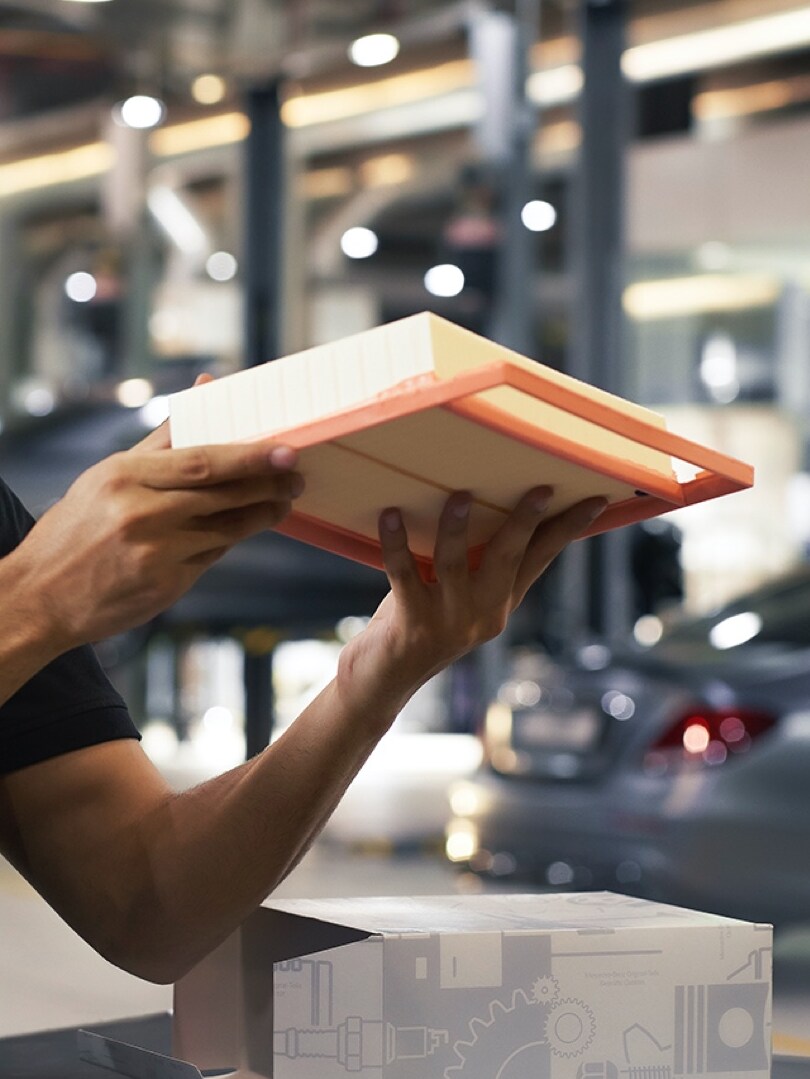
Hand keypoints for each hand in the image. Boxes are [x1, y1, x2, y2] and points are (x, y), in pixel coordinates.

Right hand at [9, 422, 304, 651]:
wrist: (41, 596)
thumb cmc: (77, 528)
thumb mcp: (107, 475)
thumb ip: (161, 437)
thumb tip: (207, 389)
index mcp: (124, 476)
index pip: (201, 461)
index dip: (249, 457)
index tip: (285, 451)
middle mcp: (139, 513)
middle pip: (221, 494)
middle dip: (267, 485)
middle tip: (297, 476)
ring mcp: (154, 553)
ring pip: (225, 529)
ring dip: (262, 515)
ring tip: (284, 503)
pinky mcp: (165, 585)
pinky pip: (211, 556)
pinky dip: (230, 541)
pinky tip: (246, 528)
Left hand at [336, 487, 605, 717]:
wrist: (384, 681)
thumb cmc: (420, 622)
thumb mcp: (459, 597)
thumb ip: (475, 564)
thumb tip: (483, 499)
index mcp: (500, 602)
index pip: (541, 559)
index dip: (568, 529)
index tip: (596, 500)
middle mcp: (481, 612)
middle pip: (509, 558)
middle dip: (526, 522)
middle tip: (541, 489)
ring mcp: (447, 619)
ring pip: (455, 564)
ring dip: (458, 528)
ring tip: (461, 496)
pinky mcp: (411, 623)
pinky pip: (403, 573)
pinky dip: (396, 542)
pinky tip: (391, 514)